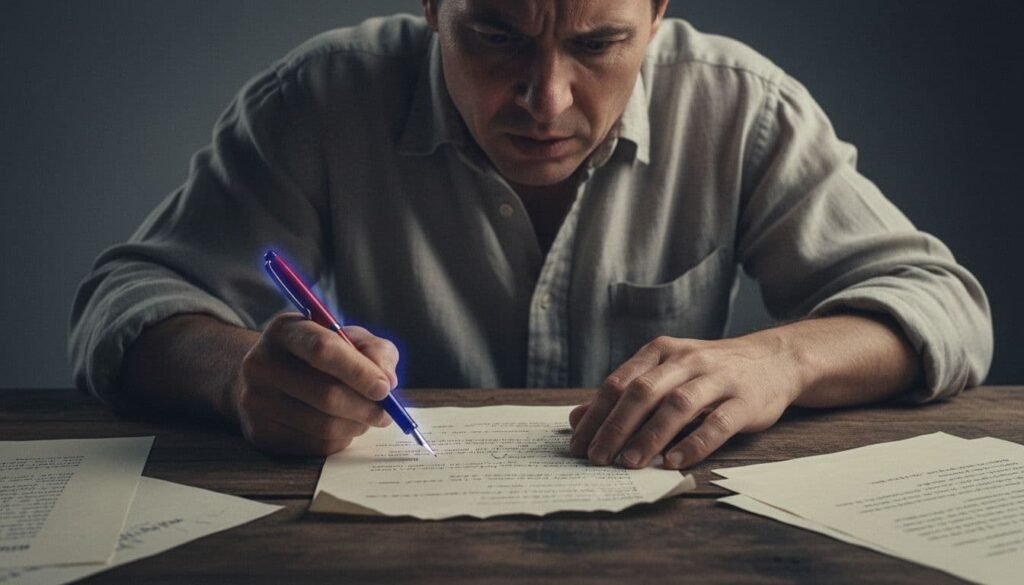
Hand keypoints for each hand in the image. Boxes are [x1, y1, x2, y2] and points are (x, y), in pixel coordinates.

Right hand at [233, 313, 398, 455]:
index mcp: (285, 330)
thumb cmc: (317, 356)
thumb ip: (375, 351)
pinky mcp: (260, 433)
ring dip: (357, 425)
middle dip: (366, 406)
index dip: (358, 371)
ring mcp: (256, 401)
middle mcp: (261, 363)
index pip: (322, 349)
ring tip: (366, 417)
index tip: (384, 388)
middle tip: (387, 412)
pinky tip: (344, 426)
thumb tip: (387, 381)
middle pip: (326, 394)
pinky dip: (341, 439)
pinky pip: (315, 445)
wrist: (267, 378)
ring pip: (324, 425)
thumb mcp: (347, 338)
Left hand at [568, 333, 801, 469]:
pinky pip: (717, 423)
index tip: (577, 443)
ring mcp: (718, 379)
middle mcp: (686, 360)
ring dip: (650, 436)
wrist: (774, 359)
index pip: (619, 382)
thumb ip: (624, 394)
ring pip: (677, 405)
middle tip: (597, 458)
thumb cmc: (709, 372)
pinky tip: (674, 462)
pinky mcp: (745, 401)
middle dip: (616, 426)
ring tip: (630, 462)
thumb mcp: (665, 374)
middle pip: (643, 392)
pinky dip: (695, 443)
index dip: (596, 414)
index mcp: (661, 352)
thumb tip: (577, 419)